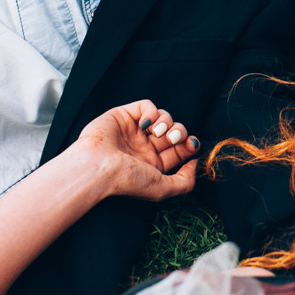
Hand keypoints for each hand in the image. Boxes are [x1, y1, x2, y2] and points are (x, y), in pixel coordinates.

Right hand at [73, 100, 199, 201]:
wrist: (98, 167)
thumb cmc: (127, 181)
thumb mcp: (162, 189)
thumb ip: (185, 182)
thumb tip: (195, 163)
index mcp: (153, 164)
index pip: (179, 150)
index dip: (190, 145)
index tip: (192, 146)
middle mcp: (145, 147)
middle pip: (175, 132)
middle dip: (180, 133)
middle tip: (173, 138)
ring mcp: (135, 130)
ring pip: (164, 117)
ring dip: (168, 122)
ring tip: (158, 133)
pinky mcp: (125, 115)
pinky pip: (147, 106)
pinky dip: (152, 112)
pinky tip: (146, 124)